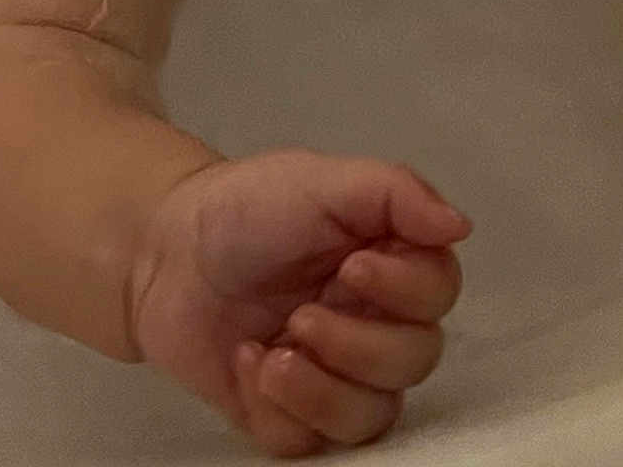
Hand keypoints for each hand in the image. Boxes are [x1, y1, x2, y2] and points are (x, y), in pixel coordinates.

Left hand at [130, 148, 469, 457]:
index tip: (352, 264)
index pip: (439, 295)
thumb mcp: (323, 181)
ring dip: (324, 389)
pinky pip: (309, 445)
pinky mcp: (285, 414)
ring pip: (372, 416)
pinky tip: (248, 362)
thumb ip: (396, 193)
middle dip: (359, 345)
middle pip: (415, 362)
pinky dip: (279, 410)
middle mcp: (371, 320)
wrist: (161, 253)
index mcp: (388, 261)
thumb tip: (461, 226)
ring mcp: (330, 373)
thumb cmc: (248, 208)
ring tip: (275, 351)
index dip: (406, 291)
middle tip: (304, 314)